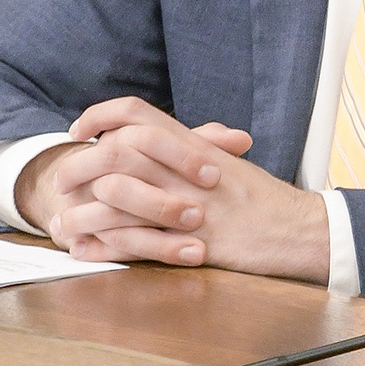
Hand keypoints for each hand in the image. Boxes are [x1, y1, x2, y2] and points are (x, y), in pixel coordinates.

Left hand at [22, 97, 329, 281]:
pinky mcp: (189, 241)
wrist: (302, 230)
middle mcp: (186, 170)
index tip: (79, 132)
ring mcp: (187, 205)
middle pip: (114, 153)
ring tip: (62, 224)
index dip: (99, 117)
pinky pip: (133, 242)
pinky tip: (87, 251)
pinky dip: (102, 247)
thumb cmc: (269, 202)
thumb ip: (198, 150)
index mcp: (193, 146)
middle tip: (62, 182)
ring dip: (80, 213)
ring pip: (115, 199)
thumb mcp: (233, 165)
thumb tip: (168, 142)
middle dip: (76, 167)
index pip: (136, 114)